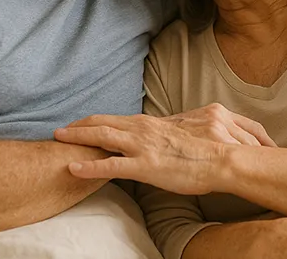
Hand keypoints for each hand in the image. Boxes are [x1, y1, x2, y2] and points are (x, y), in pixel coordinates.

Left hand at [53, 105, 273, 193]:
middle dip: (81, 124)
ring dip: (77, 137)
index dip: (102, 121)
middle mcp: (145, 129)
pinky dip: (88, 168)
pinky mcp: (145, 167)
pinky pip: (110, 167)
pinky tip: (72, 168)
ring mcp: (143, 147)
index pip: (122, 118)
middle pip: (105, 122)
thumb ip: (183, 128)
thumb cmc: (218, 146)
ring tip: (58, 138)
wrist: (227, 159)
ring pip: (102, 137)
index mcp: (157, 123)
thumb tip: (178, 130)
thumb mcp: (198, 127)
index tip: (87, 122)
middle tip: (62, 128)